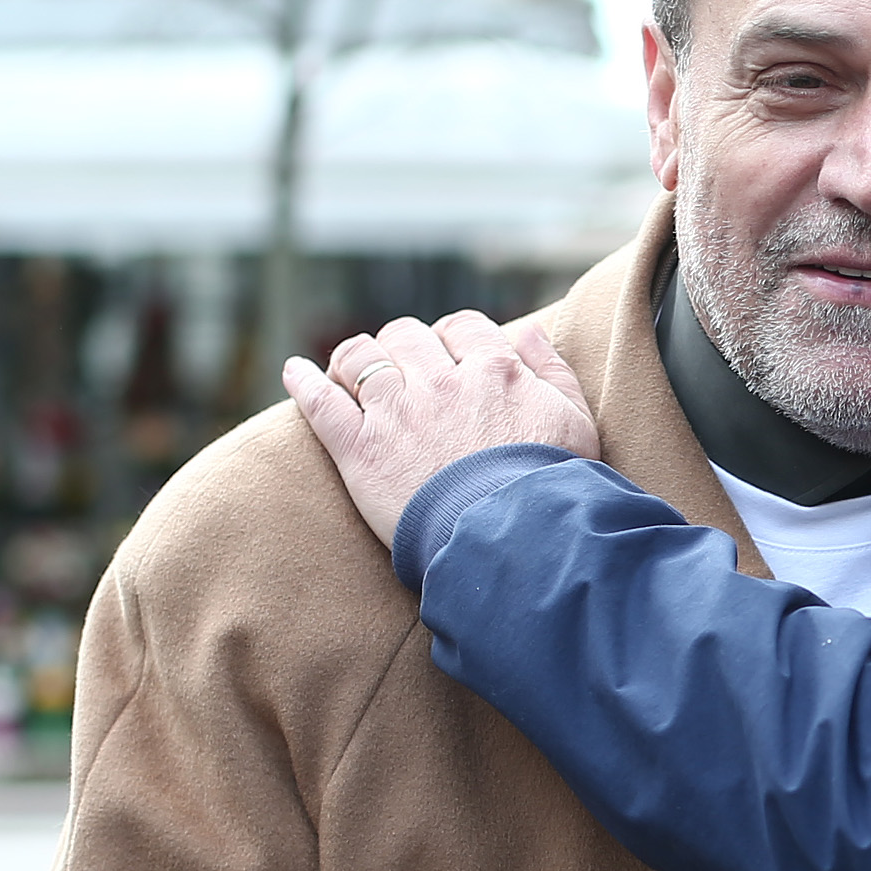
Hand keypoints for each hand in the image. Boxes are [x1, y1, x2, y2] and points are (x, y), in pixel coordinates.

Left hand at [287, 311, 598, 547]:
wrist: (513, 542)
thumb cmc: (552, 489)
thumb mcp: (576, 423)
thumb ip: (553, 371)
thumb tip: (526, 331)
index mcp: (494, 370)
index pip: (463, 328)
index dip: (454, 339)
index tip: (450, 359)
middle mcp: (441, 381)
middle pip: (406, 336)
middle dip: (402, 347)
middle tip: (401, 370)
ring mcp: (396, 412)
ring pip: (360, 357)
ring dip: (354, 358)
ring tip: (350, 370)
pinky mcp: (360, 450)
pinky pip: (320, 402)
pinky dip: (304, 382)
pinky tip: (295, 371)